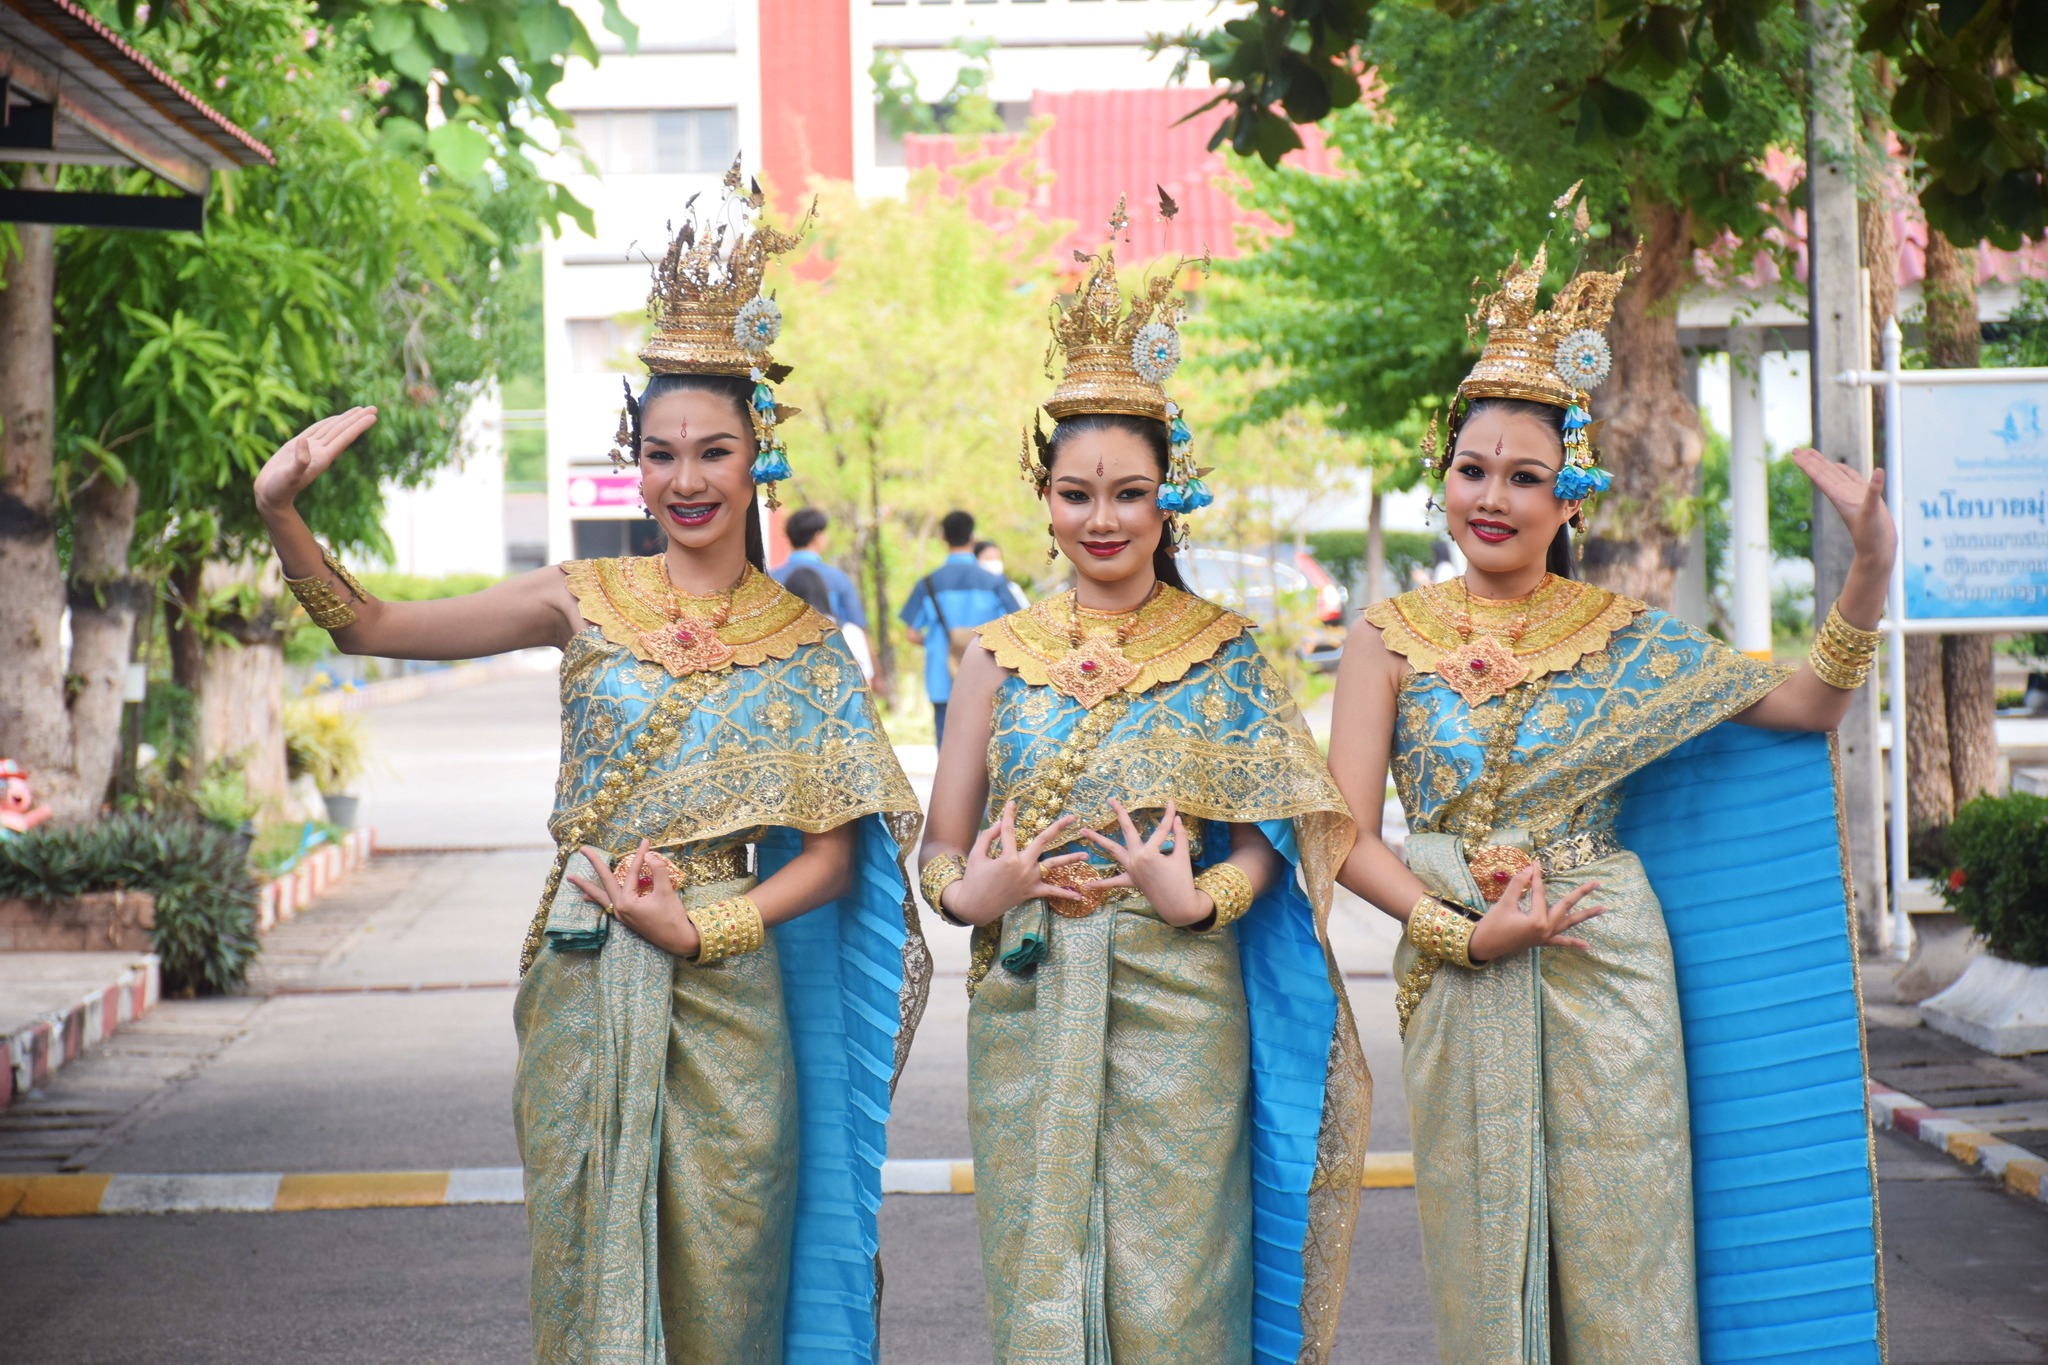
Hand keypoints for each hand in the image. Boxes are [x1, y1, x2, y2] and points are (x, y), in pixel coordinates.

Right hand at [254, 407, 378, 515]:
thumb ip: (299, 461)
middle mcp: (320, 452)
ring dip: (346, 419)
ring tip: (360, 410)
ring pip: (332, 429)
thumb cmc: (279, 489)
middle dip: (358, 419)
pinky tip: (335, 419)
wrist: (270, 496)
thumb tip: (303, 441)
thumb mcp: (289, 476)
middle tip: (375, 408)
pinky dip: (327, 423)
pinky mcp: (297, 447)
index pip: (345, 437)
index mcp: (323, 458)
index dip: (359, 426)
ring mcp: (310, 449)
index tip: (373, 416)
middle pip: (343, 431)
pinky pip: (316, 430)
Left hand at [565, 839, 701, 957]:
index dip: (639, 855)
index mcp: (628, 902)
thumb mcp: (666, 891)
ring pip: (600, 897)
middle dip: (594, 865)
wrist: (678, 941)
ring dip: (586, 886)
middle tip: (582, 850)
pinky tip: (587, 897)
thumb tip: (648, 854)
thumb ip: (657, 871)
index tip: (645, 841)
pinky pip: (607, 905)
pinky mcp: (626, 919)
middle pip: (604, 882)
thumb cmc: (673, 917)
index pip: (631, 873)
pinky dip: (597, 899)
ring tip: (572, 878)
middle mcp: (620, 909)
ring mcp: (622, 915)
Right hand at [943, 801, 1087, 926]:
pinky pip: (1051, 892)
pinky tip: (1079, 895)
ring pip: (1054, 866)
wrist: (974, 907)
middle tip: (1072, 817)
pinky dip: (1065, 894)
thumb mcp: (976, 855)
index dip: (1009, 815)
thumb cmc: (973, 879)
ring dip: (1071, 859)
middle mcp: (1022, 866)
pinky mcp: (1031, 892)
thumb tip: (1000, 824)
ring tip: (1086, 855)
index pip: (1009, 830)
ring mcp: (1029, 880)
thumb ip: (988, 837)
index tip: (1012, 803)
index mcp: (1007, 857)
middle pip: (1043, 841)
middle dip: (1058, 827)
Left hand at [1081, 798, 1206, 927]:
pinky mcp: (1131, 881)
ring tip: (1082, 830)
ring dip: (1097, 840)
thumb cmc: (1183, 881)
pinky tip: (1086, 885)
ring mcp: (1131, 870)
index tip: (1170, 802)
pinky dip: (1100, 884)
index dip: (1168, 815)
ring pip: (1112, 851)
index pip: (1161, 829)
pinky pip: (1113, 882)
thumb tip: (1177, 819)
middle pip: (1127, 831)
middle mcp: (1136, 859)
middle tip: (1110, 799)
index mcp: (1150, 852)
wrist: (1180, 906)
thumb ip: (1180, 836)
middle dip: (1119, 813)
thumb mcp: (1183, 856)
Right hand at [1466, 864, 1604, 962]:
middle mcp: (1545, 929)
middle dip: (1580, 893)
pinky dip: (1573, 943)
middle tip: (1596, 883)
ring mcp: (1545, 936)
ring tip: (1603, 908)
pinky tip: (1587, 946)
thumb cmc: (1493, 924)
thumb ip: (1519, 884)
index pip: (1540, 894)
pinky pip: (1560, 942)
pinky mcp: (1541, 941)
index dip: (1536, 878)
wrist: (1483, 946)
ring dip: (1586, 916)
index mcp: (1536, 920)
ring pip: (1569, 923)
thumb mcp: (1504, 902)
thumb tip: (1531, 869)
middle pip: (1565, 906)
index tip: (1536, 865)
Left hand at [1790, 447, 1894, 568]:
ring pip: (1835, 475)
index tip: (1794, 454)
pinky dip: (1844, 470)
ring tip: (1810, 453)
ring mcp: (1853, 496)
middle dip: (1809, 461)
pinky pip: (1852, 479)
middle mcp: (1843, 495)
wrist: (1877, 551)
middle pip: (1823, 473)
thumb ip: (1874, 492)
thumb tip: (1879, 470)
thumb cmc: (1871, 535)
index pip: (1820, 477)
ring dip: (1822, 464)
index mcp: (1840, 497)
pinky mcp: (1864, 498)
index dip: (1807, 465)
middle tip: (1794, 449)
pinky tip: (1838, 466)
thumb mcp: (1872, 512)